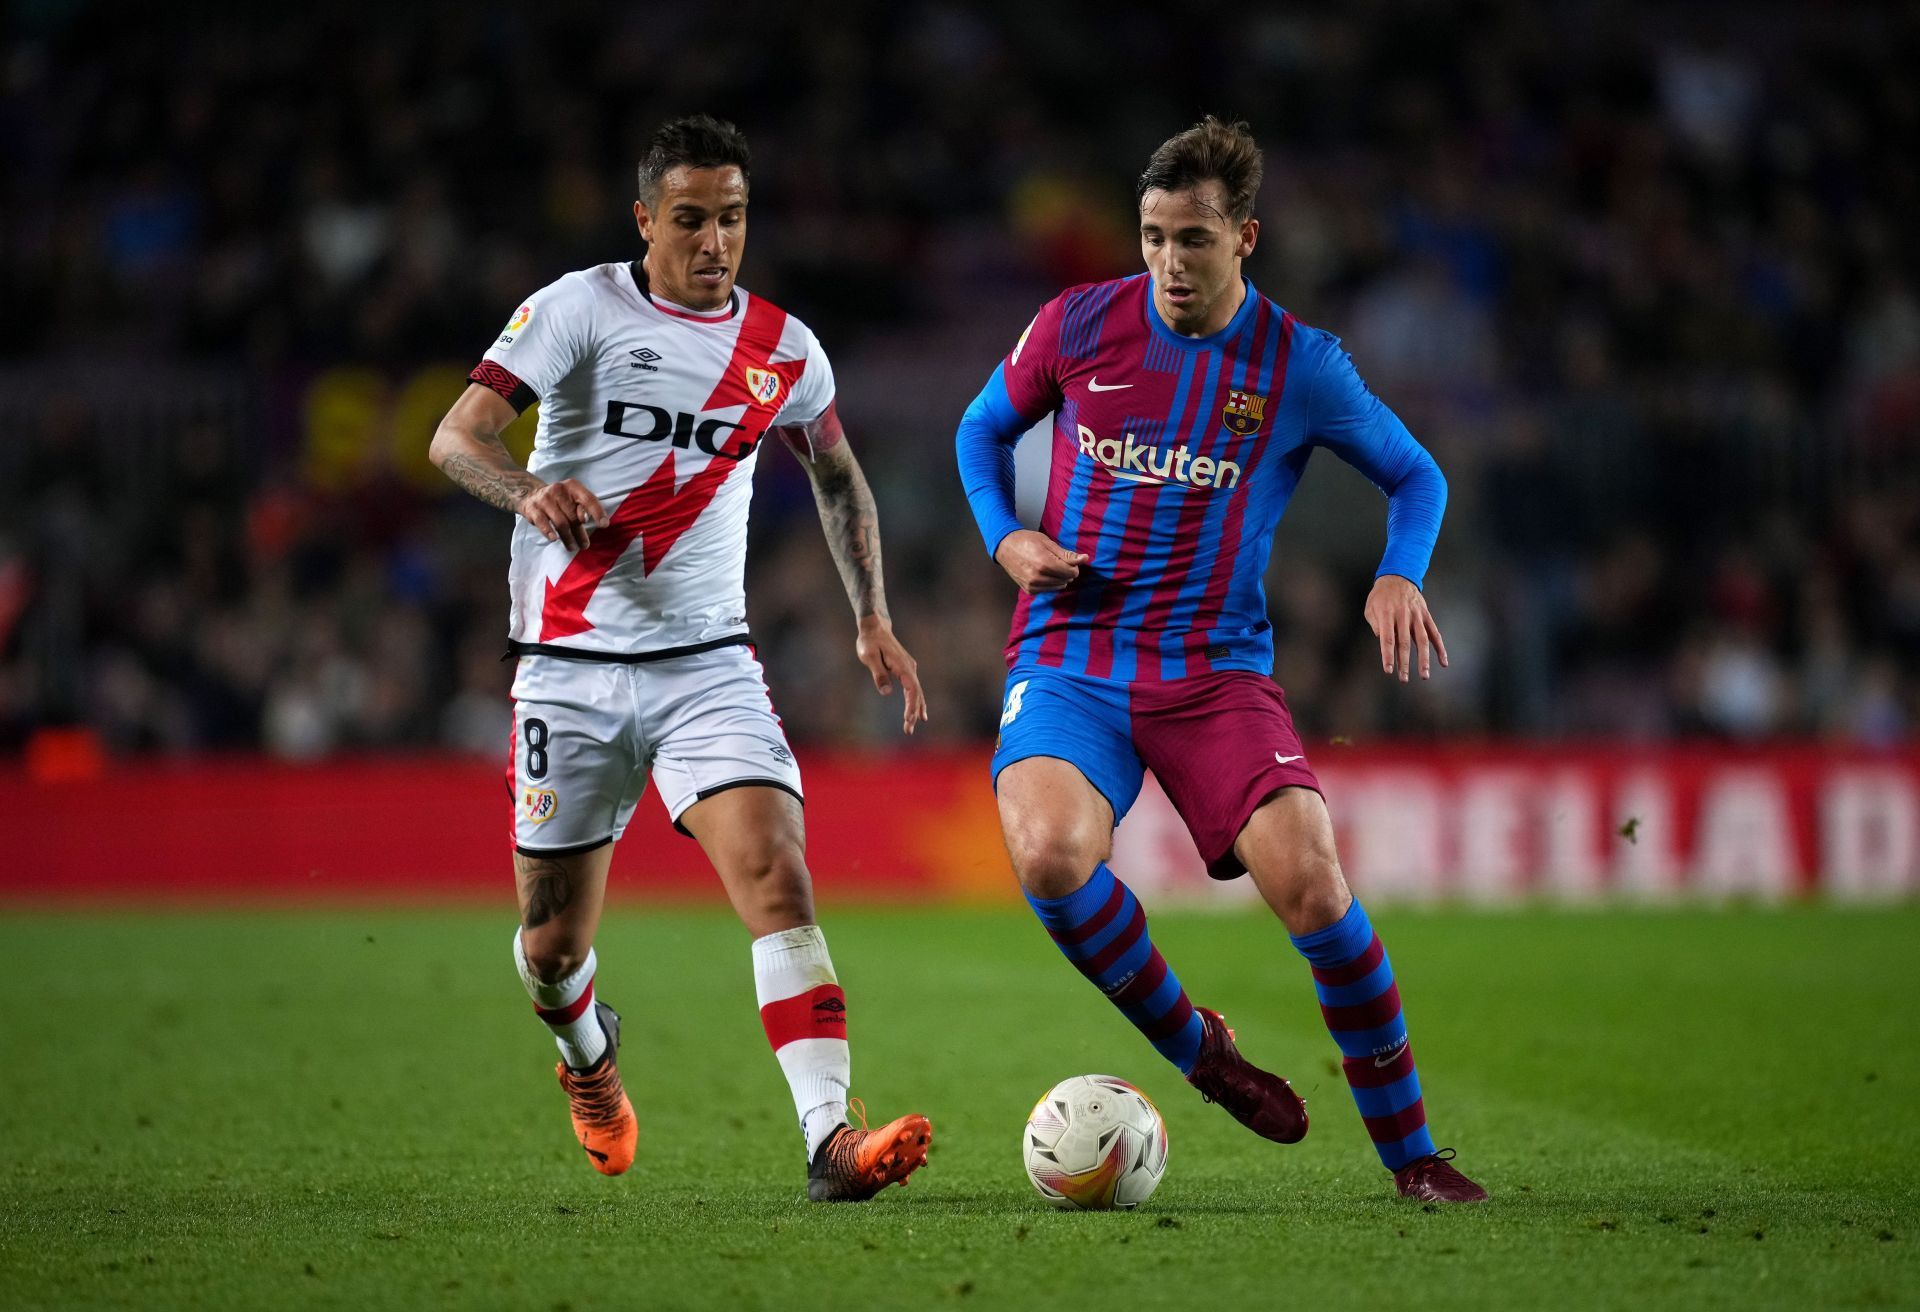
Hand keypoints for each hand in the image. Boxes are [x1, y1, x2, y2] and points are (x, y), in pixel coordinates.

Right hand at [517, 479, 606, 550]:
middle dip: (580, 533)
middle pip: (574, 516)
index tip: (604, 525)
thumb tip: (584, 519)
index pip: (588, 499)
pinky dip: (549, 531)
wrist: (531, 495)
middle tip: (585, 545)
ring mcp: (544, 499)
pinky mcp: (532, 508)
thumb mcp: (573, 499)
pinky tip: (554, 539)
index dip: (597, 512)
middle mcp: (559, 490)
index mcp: (573, 486)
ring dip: (568, 538)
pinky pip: (542, 522)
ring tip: (572, 547)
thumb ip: (582, 507)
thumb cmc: (559, 500)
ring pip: (561, 522)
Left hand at [856, 615, 927, 734]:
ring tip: (912, 725)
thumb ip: (879, 674)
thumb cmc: (869, 642)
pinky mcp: (905, 669)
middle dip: (913, 712)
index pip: (912, 690)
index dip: (911, 706)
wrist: (874, 628)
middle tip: (908, 730)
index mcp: (903, 666)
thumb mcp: (869, 657)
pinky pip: (913, 688)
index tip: (908, 719)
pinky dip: (915, 700)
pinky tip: (916, 712)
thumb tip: (887, 692)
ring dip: (915, 709)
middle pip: (916, 693)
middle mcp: (910, 668)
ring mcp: (909, 668)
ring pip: (916, 691)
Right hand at [993, 529, 1087, 593]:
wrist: (1005, 547)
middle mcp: (1038, 577)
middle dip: (1066, 571)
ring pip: (1058, 586)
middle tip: (1056, 560)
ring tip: (1049, 566)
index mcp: (1044, 564)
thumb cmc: (1026, 541)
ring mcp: (1032, 585)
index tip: (1068, 559)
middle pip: (1066, 580)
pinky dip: (1050, 582)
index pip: (1071, 572)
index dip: (1074, 565)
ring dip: (1059, 577)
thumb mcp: (1048, 543)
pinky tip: (1043, 573)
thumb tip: (1084, 559)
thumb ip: (1066, 554)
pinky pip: (1048, 590)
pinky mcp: (1029, 590)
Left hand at [1364, 574, 1448, 681]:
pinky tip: (1443, 662)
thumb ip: (1375, 625)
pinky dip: (1440, 648)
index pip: (1387, 639)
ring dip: (1424, 659)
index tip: (1388, 670)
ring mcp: (1416, 615)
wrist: (1398, 576)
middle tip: (1404, 679)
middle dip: (1404, 663)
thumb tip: (1382, 640)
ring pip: (1422, 640)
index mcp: (1387, 614)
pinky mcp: (1426, 615)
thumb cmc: (1380, 596)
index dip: (1387, 656)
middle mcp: (1403, 615)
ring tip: (1424, 675)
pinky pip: (1435, 633)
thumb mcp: (1370, 608)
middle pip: (1404, 643)